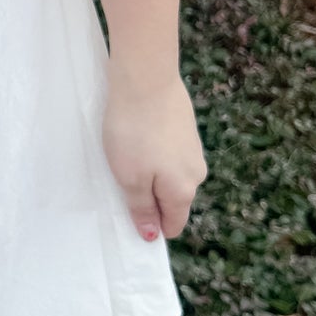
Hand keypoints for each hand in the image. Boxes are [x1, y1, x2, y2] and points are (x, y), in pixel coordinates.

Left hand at [100, 60, 206, 242]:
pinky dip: (151, 153)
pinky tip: (134, 139)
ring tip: (124, 157)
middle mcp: (196, 173)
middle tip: (119, 182)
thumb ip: (142, 208)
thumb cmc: (134, 132)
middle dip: (147, 198)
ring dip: (148, 174)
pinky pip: (168, 154)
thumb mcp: (131, 178)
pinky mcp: (185, 129)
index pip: (173, 224)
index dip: (151, 226)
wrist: (146, 79)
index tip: (127, 215)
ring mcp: (193, 149)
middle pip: (172, 200)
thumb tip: (152, 235)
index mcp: (184, 191)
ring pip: (169, 176)